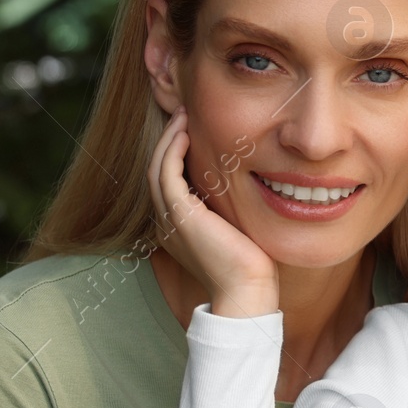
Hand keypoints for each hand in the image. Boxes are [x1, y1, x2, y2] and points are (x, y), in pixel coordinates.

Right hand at [147, 107, 278, 316]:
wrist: (246, 292)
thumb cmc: (250, 268)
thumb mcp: (236, 231)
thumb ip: (229, 211)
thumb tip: (249, 187)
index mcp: (178, 229)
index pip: (168, 182)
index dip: (174, 154)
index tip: (190, 132)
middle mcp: (167, 224)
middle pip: (157, 171)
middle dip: (168, 141)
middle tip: (183, 115)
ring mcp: (170, 220)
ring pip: (157, 168)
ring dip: (168, 139)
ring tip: (182, 117)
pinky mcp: (179, 216)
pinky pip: (166, 173)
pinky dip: (171, 151)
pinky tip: (185, 135)